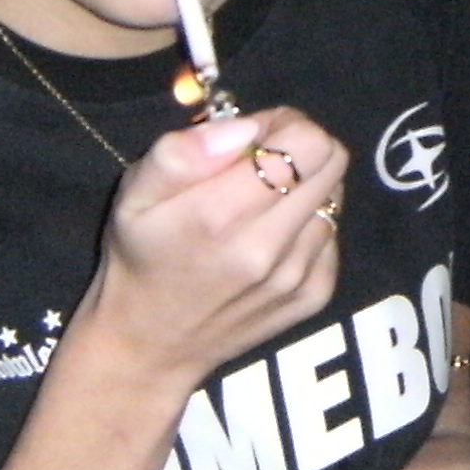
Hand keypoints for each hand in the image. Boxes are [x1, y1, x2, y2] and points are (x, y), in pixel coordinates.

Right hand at [76, 110, 345, 385]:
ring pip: (335, 195)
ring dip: (304, 187)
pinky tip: (270, 237)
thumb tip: (244, 131)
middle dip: (299, 147)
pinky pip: (332, 234)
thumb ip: (183, 154)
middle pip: (332, 161)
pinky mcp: (314, 296)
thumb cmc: (140, 256)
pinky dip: (307, 224)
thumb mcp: (133, 195)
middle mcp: (266, 249)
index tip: (252, 138)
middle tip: (260, 163)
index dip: (282, 124)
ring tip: (260, 203)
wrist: (151, 345)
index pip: (305, 142)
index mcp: (218, 216)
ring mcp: (296, 277)